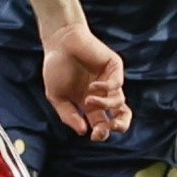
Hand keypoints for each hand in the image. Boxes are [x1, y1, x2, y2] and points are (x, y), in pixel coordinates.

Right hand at [41, 23, 131, 141]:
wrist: (59, 42)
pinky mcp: (113, 67)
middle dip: (119, 126)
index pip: (103, 125)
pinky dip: (106, 88)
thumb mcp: (56, 96)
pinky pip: (117, 84)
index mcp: (89, 105)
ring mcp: (109, 81)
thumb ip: (68, 115)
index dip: (102, 133)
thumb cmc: (56, 67)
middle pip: (120, 116)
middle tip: (108, 127)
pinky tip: (92, 86)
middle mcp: (102, 95)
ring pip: (119, 102)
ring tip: (88, 100)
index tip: (93, 135)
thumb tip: (83, 132)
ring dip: (104, 105)